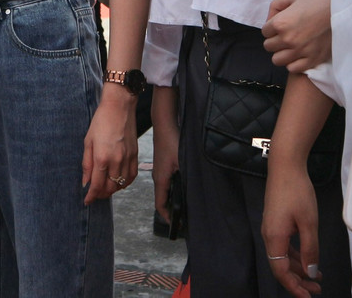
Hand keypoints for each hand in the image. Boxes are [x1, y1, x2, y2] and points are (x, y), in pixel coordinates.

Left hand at [82, 89, 136, 203]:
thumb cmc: (101, 121)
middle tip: (95, 194)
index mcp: (102, 157)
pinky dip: (125, 183)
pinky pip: (132, 176)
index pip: (97, 185)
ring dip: (112, 190)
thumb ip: (86, 164)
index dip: (91, 196)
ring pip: (121, 184)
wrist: (119, 107)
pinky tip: (119, 181)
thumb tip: (85, 182)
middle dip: (101, 194)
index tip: (87, 201)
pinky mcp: (135, 155)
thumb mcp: (88, 141)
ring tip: (105, 188)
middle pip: (110, 188)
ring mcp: (127, 159)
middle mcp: (116, 161)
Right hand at [150, 86, 178, 221]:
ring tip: (185, 205)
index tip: (176, 226)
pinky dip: (173, 189)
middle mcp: (158, 177)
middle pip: (163, 199)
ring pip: (165, 190)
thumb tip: (193, 193)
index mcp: (161, 179)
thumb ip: (186, 178)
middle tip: (185, 218)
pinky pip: (166, 182)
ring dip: (173, 199)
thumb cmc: (173, 142)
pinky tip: (183, 187)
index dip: (167, 217)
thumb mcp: (183, 162)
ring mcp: (159, 170)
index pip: (160, 205)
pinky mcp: (163, 164)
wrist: (164, 123)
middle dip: (172, 210)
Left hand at [263, 0, 332, 72]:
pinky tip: (300, 53)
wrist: (345, 8)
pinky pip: (292, 68)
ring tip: (292, 44)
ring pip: (277, 60)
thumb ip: (276, 6)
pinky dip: (293, 62)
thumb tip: (269, 20)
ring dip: (282, 52)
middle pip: (269, 46)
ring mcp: (301, 52)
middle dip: (275, 39)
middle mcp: (288, 39)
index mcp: (281, 22)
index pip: (264, 31)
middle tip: (287, 33)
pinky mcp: (313, 60)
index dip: (271, 26)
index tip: (282, 23)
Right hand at [263, 163, 322, 296]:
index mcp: (274, 238)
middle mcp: (269, 236)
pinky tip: (308, 258)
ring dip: (299, 269)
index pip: (281, 271)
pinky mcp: (276, 222)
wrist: (285, 166)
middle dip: (298, 281)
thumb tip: (311, 272)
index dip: (294, 287)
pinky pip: (284, 246)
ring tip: (317, 276)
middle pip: (281, 266)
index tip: (308, 296)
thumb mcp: (309, 223)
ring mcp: (271, 229)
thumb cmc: (297, 191)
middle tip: (317, 289)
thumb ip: (310, 249)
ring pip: (283, 257)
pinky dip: (296, 255)